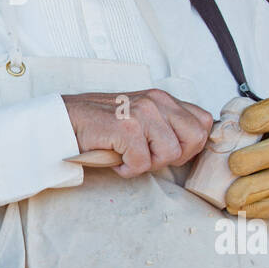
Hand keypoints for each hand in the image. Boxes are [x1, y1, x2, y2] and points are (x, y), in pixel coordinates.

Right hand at [62, 90, 212, 179]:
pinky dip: (127, 169)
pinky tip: (115, 158)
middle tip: (147, 155)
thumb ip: (167, 123)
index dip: (191, 144)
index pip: (203, 122)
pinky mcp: (126, 129)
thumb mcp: (142, 116)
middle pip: (195, 139)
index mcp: (163, 98)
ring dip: (147, 163)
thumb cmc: (103, 124)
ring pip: (170, 154)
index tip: (167, 149)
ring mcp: (142, 113)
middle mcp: (156, 101)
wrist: (65, 121)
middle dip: (173, 156)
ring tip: (128, 155)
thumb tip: (193, 144)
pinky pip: (142, 164)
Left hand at [225, 94, 268, 218]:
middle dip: (258, 157)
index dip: (266, 115)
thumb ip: (236, 122)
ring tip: (231, 196)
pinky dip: (259, 208)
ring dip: (255, 188)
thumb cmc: (265, 142)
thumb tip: (211, 133)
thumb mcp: (256, 124)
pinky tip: (239, 207)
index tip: (244, 122)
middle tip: (233, 164)